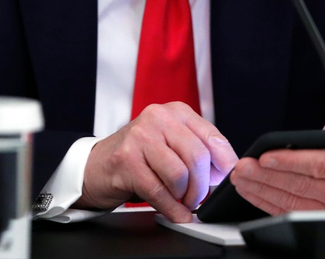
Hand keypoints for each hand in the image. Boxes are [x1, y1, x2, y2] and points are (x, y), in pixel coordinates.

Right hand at [75, 102, 238, 221]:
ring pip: (179, 174)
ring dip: (185, 197)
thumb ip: (198, 149)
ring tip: (181, 200)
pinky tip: (176, 213)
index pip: (212, 136)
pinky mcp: (126, 159)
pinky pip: (159, 191)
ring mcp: (140, 137)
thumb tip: (226, 170)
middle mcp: (158, 118)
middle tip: (198, 197)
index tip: (227, 179)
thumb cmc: (140, 155)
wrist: (97, 164)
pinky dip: (172, 209)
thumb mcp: (171, 142)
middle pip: (197, 156)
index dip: (224, 162)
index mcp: (176, 111)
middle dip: (202, 185)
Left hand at [230, 113, 324, 214]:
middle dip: (266, 176)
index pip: (318, 166)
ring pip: (290, 200)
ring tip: (240, 177)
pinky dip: (265, 201)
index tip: (265, 157)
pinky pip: (288, 210)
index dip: (290, 162)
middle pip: (299, 185)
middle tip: (243, 167)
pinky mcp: (316, 215)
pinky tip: (249, 190)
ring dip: (261, 189)